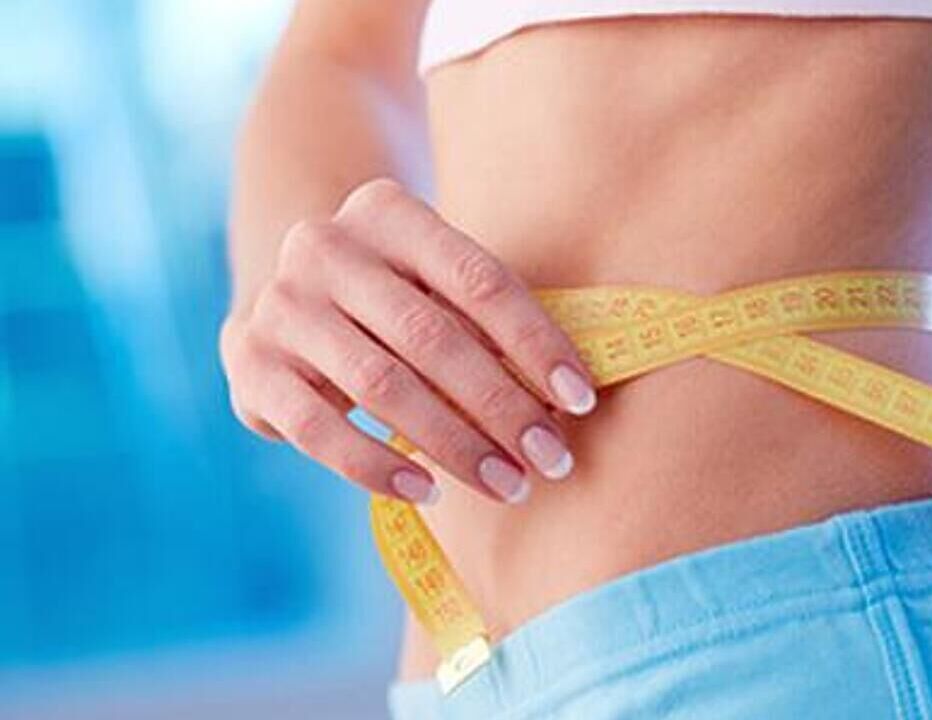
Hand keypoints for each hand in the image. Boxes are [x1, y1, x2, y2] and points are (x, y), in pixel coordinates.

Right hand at [219, 178, 596, 504]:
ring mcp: (280, 304)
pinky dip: (376, 466)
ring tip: (509, 485)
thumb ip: (487, 320)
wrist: (285, 301)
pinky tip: (426, 491)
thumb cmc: (396, 297)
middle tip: (553, 460)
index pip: (479, 279)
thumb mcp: (436, 284)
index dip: (536, 342)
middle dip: (502, 406)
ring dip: (455, 445)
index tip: (582, 399)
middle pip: (432, 336)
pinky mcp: (248, 362)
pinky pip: (318, 429)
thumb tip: (569, 400)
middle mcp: (324, 246)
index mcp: (387, 210)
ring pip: (382, 385)